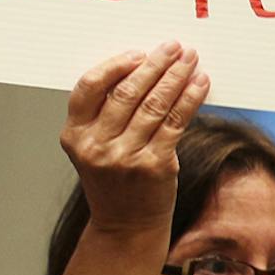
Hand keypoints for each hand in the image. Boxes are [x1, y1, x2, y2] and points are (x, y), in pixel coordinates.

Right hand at [59, 42, 208, 233]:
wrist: (125, 227)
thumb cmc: (114, 182)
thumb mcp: (94, 148)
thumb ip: (105, 115)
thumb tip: (143, 69)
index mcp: (74, 135)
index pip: (89, 87)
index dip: (116, 66)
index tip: (139, 53)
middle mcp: (96, 145)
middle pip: (127, 92)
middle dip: (155, 64)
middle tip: (173, 47)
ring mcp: (125, 156)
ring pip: (154, 104)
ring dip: (176, 76)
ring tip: (191, 59)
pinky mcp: (155, 165)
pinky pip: (176, 122)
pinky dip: (190, 99)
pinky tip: (200, 84)